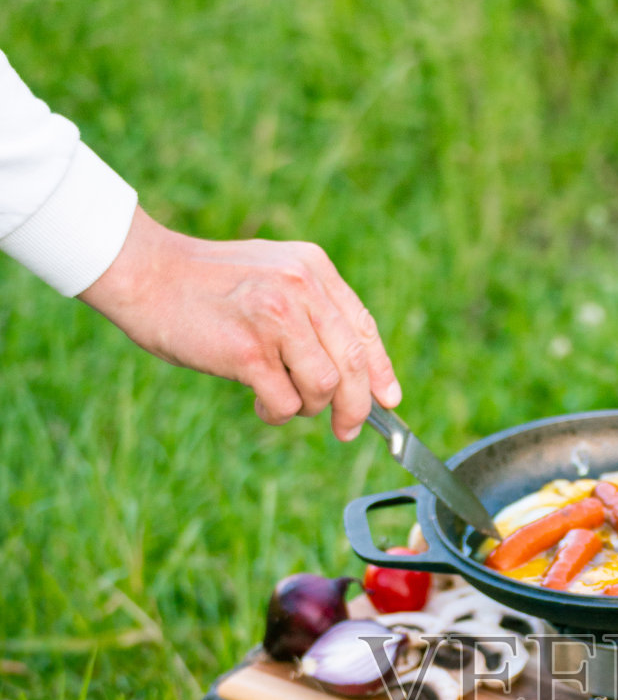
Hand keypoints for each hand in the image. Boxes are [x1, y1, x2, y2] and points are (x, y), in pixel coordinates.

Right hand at [80, 207, 400, 439]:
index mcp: (313, 268)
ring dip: (307, 406)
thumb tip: (353, 375)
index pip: (362, 328)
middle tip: (345, 430)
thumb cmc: (206, 286)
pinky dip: (277, 412)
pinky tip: (258, 400)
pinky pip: (286, 402)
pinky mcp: (249, 350)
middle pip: (352, 364)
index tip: (389, 400)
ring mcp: (276, 318)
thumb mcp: (271, 278)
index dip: (380, 371)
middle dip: (356, 407)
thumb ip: (310, 311)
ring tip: (280, 397)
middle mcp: (301, 287)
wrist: (146, 274)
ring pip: (325, 387)